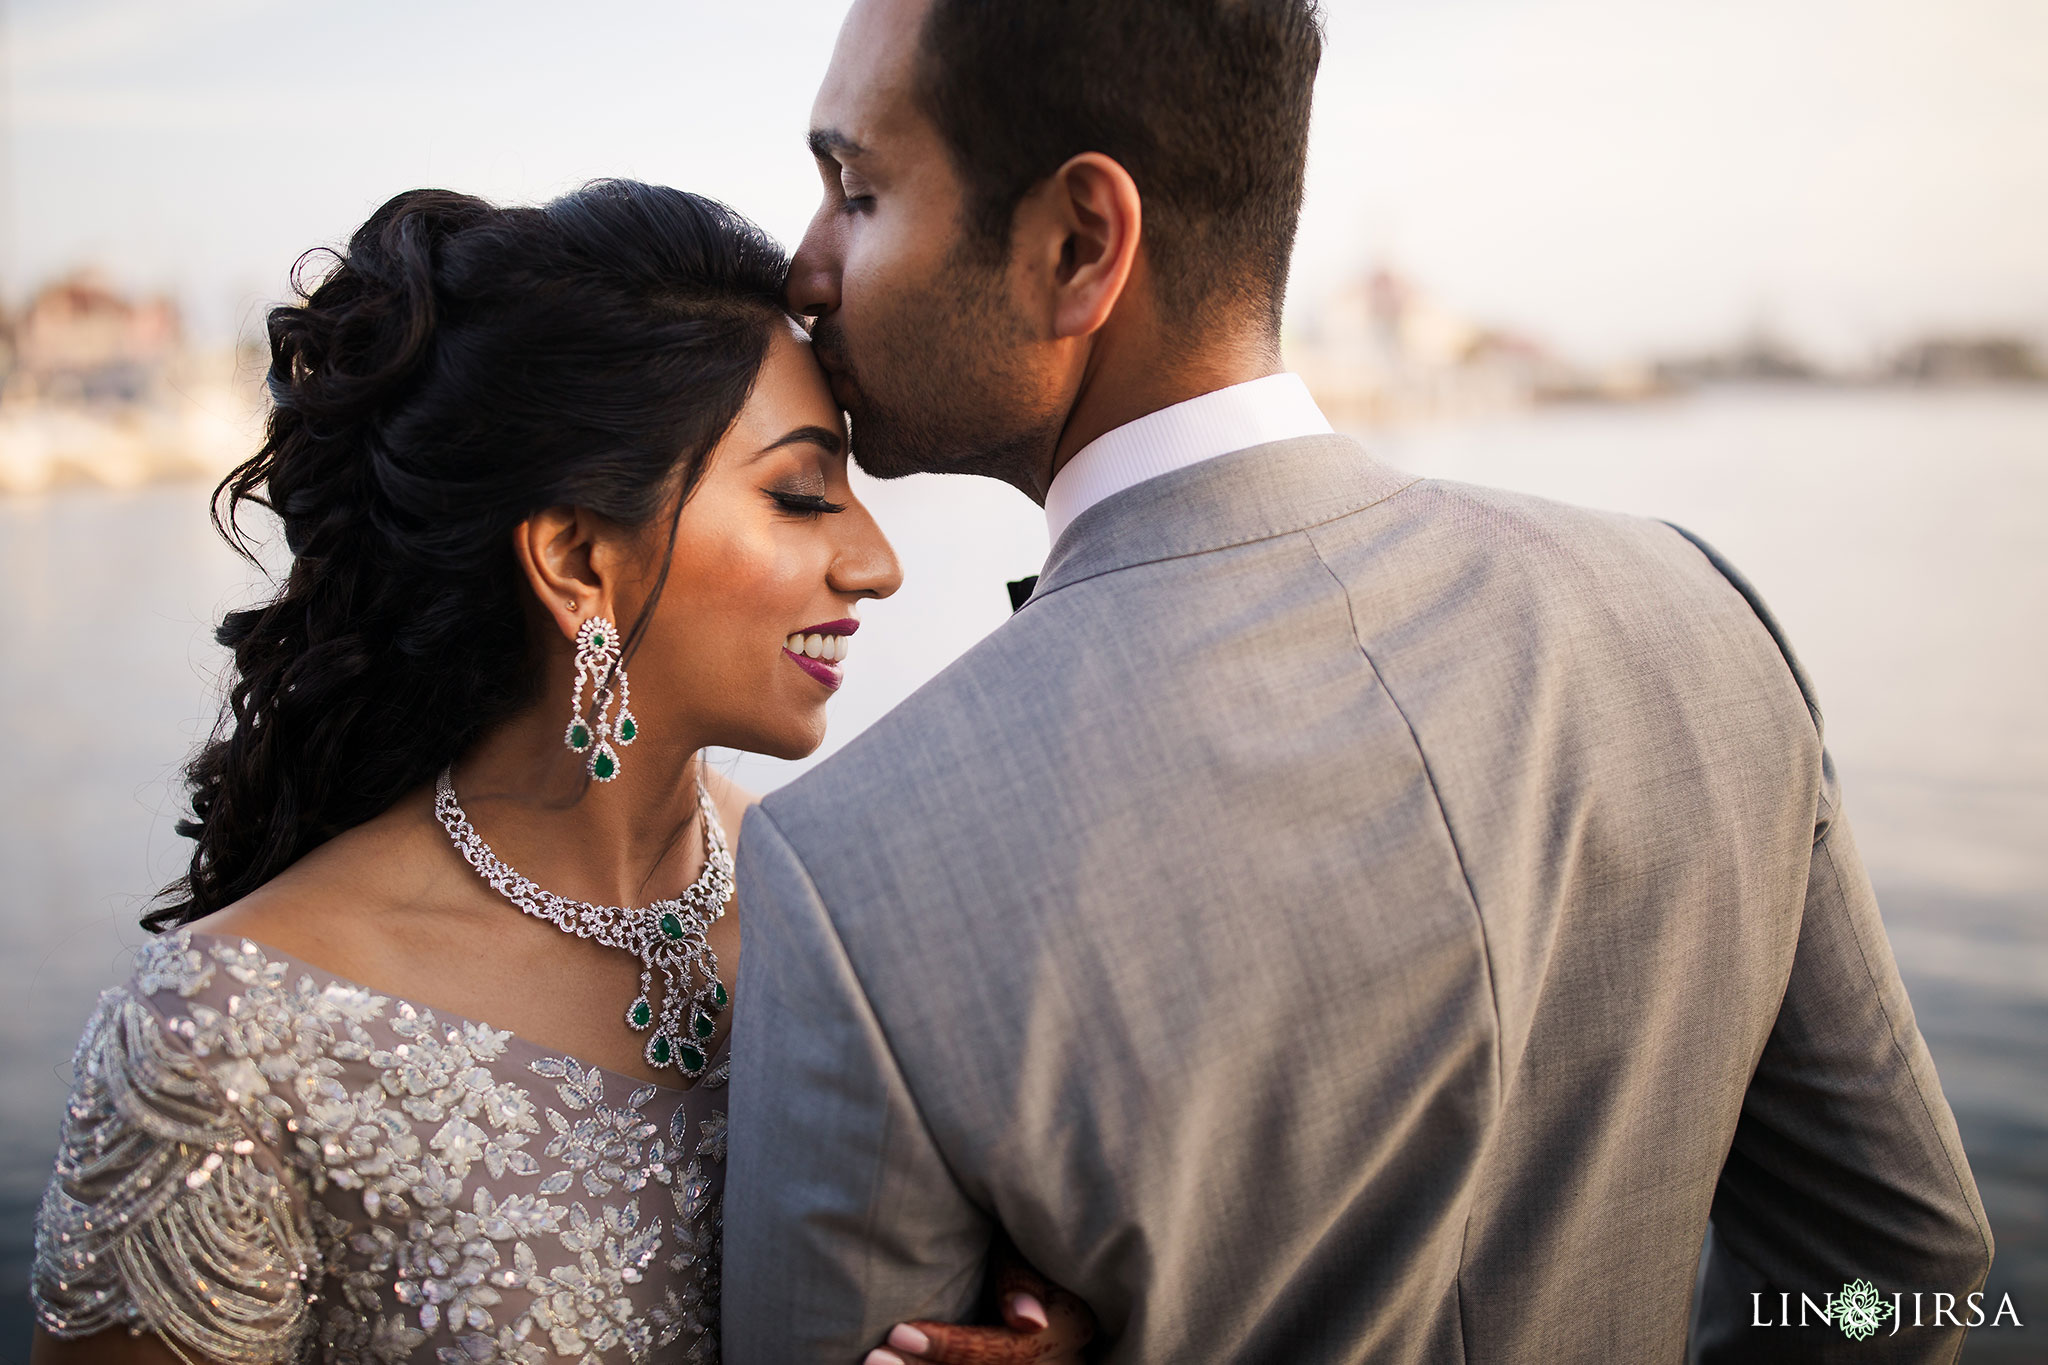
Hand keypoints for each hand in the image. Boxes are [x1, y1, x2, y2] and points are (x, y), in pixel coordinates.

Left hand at [863, 1238, 1095, 1364]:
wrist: (1033, 1257)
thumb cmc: (1019, 1238)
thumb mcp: (1022, 1243)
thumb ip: (1022, 1275)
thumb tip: (1027, 1320)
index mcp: (1070, 1326)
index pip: (1008, 1350)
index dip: (952, 1347)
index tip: (897, 1333)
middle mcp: (1063, 1362)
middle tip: (875, 1357)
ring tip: (877, 1364)